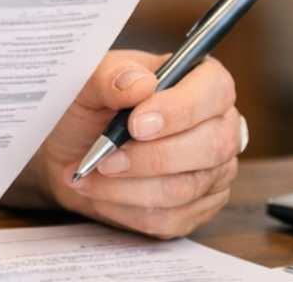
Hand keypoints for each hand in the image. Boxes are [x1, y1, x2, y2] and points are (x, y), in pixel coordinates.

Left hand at [7, 50, 242, 238]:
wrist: (73, 149)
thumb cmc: (89, 107)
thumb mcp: (88, 81)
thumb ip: (110, 75)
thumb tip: (139, 83)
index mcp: (202, 81)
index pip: (216, 91)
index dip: (180, 110)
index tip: (135, 124)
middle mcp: (219, 125)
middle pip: (210, 147)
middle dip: (150, 157)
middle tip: (104, 158)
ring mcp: (214, 171)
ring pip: (185, 188)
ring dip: (129, 187)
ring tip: (92, 174)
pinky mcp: (198, 208)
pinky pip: (170, 218)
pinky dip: (126, 208)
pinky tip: (101, 193)